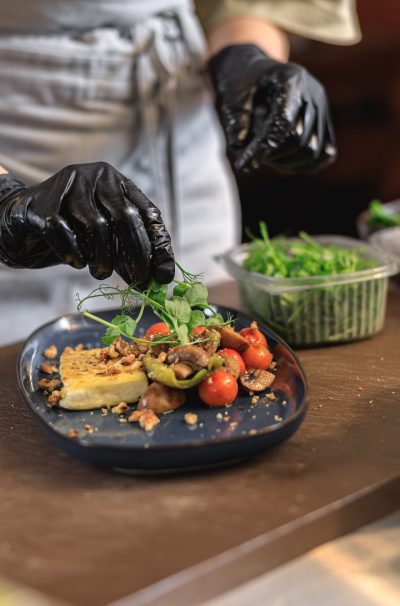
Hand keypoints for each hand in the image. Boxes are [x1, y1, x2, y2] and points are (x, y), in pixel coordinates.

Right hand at [0, 162, 173, 286]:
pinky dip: (73, 252)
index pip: (147, 212)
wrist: (23, 221)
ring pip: (97, 225)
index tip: (163, 275)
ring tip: (100, 272)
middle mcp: (96, 177)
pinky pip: (63, 231)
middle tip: (138, 280)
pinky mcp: (44, 203)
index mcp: (117, 182)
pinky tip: (77, 263)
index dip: (158, 245)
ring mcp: (68, 186)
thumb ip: (129, 252)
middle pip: (126, 217)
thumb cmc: (72, 230)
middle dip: (136, 254)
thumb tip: (157, 278)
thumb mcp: (106, 236)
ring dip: (102, 257)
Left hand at [209, 44, 336, 172]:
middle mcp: (313, 92)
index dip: (263, 147)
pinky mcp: (324, 122)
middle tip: (249, 158)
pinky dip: (305, 165)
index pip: (282, 121)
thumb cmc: (241, 82)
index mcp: (290, 79)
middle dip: (272, 156)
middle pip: (299, 139)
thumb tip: (239, 146)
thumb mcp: (231, 95)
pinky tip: (285, 164)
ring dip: (286, 162)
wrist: (256, 72)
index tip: (243, 166)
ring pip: (312, 151)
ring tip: (264, 156)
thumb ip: (235, 119)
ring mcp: (322, 108)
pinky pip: (324, 154)